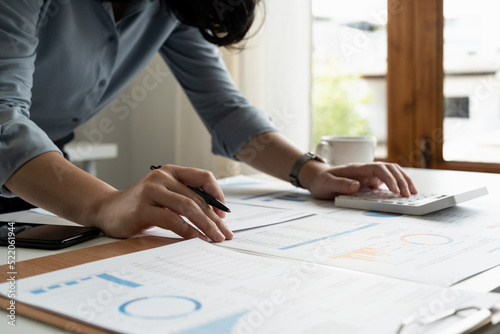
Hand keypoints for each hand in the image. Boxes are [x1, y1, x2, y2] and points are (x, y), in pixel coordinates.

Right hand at [92, 164, 232, 240]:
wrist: (106, 210)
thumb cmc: (141, 205)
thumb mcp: (165, 196)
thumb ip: (184, 199)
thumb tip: (215, 218)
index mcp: (171, 172)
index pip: (203, 177)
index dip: (217, 195)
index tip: (223, 216)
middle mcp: (162, 177)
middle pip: (197, 198)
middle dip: (214, 219)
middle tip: (225, 235)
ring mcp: (151, 191)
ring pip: (188, 208)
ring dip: (205, 226)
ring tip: (215, 239)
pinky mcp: (142, 209)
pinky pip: (172, 220)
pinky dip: (188, 231)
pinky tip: (196, 240)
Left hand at [304, 162, 417, 199]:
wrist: (318, 178)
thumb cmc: (322, 181)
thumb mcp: (327, 184)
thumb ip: (340, 184)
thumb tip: (356, 186)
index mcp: (356, 168)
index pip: (378, 169)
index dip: (389, 178)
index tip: (395, 190)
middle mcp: (365, 169)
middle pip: (389, 168)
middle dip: (401, 180)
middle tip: (409, 195)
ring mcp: (369, 174)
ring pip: (391, 172)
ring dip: (403, 180)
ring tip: (413, 192)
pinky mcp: (371, 180)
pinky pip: (388, 180)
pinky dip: (399, 183)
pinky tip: (405, 191)